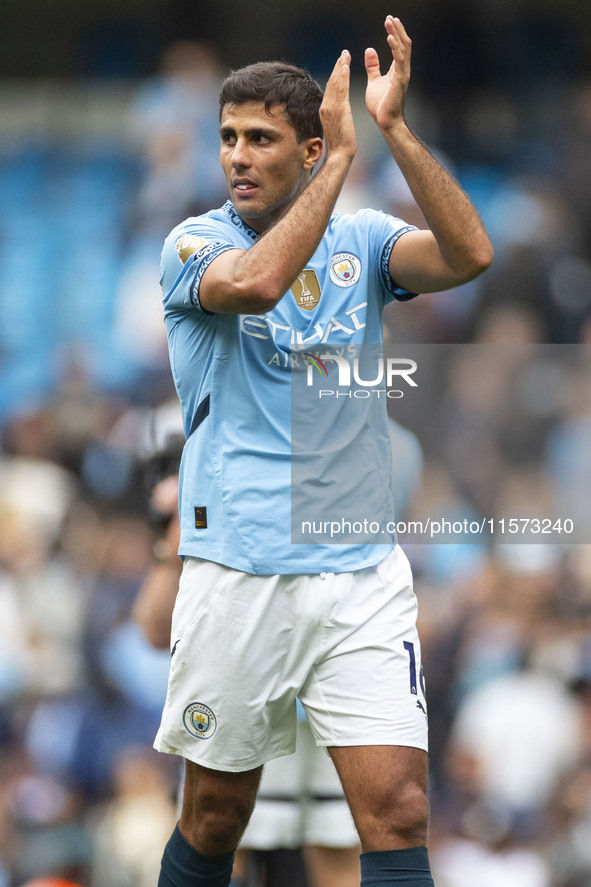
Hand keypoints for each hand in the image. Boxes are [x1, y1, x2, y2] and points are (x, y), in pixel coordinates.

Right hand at [319, 50, 356, 161]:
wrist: (339, 154)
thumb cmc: (340, 144)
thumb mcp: (336, 126)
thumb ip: (335, 115)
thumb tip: (336, 112)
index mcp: (325, 109)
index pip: (330, 88)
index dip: (336, 74)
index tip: (341, 63)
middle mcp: (325, 106)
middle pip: (332, 82)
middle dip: (338, 66)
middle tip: (344, 53)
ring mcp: (330, 108)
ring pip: (335, 83)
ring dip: (341, 67)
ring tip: (345, 55)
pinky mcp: (338, 110)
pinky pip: (340, 90)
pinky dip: (342, 77)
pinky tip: (345, 67)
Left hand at [365, 16, 410, 130]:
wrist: (385, 123)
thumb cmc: (380, 106)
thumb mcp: (373, 81)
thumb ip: (373, 66)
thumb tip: (370, 50)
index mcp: (397, 70)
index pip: (399, 46)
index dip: (395, 32)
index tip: (389, 20)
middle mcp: (403, 70)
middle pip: (403, 44)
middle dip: (397, 29)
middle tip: (390, 17)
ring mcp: (403, 74)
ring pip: (403, 48)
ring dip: (397, 33)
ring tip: (390, 21)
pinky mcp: (399, 80)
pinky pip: (399, 60)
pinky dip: (395, 47)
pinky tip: (390, 37)